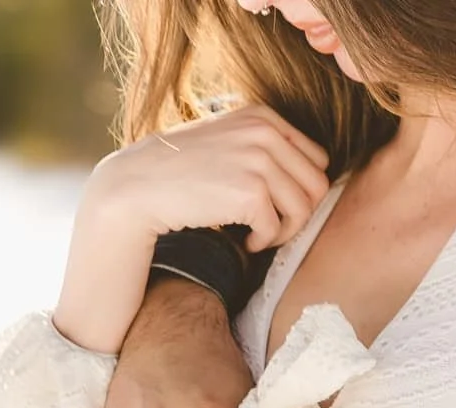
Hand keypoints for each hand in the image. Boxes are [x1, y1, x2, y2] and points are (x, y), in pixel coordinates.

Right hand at [53, 106, 329, 352]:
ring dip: (285, 231)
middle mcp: (265, 132)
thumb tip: (318, 181)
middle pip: (317, 185)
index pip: (317, 159)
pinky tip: (244, 241)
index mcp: (264, 116)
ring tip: (259, 236)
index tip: (277, 206)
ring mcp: (258, 159)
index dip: (302, 190)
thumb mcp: (227, 141)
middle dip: (300, 214)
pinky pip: (277, 227)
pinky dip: (264, 242)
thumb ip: (266, 149)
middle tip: (272, 227)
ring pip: (305, 209)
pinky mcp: (250, 191)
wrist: (136, 187)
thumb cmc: (182, 172)